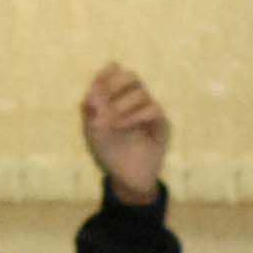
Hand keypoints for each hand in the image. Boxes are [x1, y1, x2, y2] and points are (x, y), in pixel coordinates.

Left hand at [80, 64, 170, 204]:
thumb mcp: (92, 131)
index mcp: (117, 98)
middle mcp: (133, 101)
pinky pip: (153, 109)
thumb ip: (91, 109)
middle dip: (117, 84)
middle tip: (106, 100)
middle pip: (132, 76)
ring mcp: (148, 111)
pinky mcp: (161, 124)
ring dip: (123, 105)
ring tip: (113, 122)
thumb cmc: (109, 152)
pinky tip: (124, 126)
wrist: (126, 177)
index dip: (106, 75)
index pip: (114, 75)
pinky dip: (136, 115)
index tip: (96, 86)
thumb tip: (93, 88)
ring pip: (141, 92)